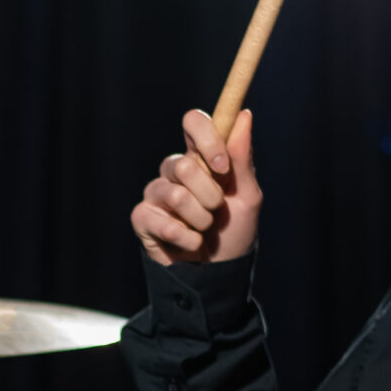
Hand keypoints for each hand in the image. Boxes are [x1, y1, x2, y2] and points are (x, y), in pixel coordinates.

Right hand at [131, 108, 260, 265]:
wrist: (219, 275)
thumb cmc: (234, 234)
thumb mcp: (248, 197)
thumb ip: (242, 159)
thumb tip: (244, 115)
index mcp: (201, 157)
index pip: (193, 122)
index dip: (206, 138)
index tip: (222, 166)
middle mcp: (175, 171)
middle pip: (184, 165)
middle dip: (209, 195)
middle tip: (217, 212)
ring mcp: (157, 194)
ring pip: (174, 194)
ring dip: (199, 219)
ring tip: (204, 231)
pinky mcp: (143, 219)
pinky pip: (157, 218)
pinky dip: (183, 236)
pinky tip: (190, 244)